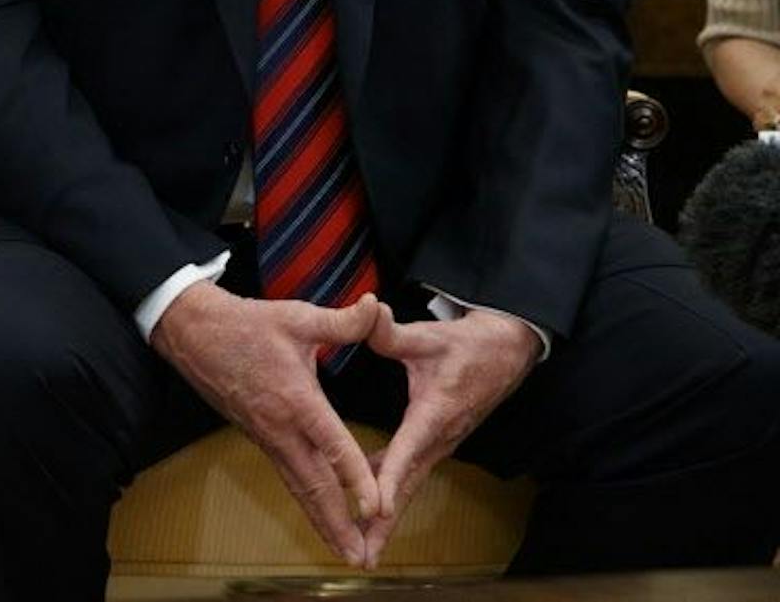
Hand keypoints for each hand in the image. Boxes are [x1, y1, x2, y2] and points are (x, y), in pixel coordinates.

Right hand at [152, 283, 384, 565]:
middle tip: (360, 557)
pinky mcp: (259, 437)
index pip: (331, 444)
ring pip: (298, 487)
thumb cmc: (247, 323)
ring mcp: (266, 436)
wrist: (193, 333)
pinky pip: (288, 476)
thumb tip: (377, 306)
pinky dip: (307, 501)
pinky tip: (320, 516)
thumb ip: (342, 321)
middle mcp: (280, 426)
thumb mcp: (297, 316)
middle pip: (313, 484)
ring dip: (322, 521)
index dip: (355, 477)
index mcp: (296, 398)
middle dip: (337, 523)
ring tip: (344, 551)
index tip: (376, 507)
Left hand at [357, 308, 537, 566]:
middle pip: (408, 485)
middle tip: (362, 555)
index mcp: (436, 413)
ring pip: (410, 484)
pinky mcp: (438, 441)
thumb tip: (368, 313)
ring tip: (360, 546)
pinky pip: (411, 472)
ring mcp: (441, 443)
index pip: (408, 450)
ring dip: (387, 516)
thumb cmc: (467, 344)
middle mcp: (440, 437)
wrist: (506, 350)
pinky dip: (392, 493)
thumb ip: (392, 332)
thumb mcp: (430, 335)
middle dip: (385, 522)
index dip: (391, 480)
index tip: (376, 509)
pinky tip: (367, 507)